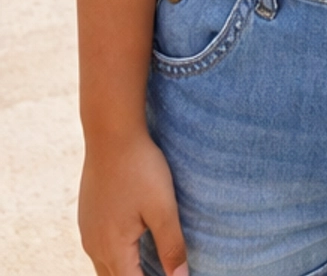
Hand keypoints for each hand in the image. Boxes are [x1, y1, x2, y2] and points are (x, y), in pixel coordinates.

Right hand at [79, 130, 186, 275]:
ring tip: (145, 267)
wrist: (111, 134)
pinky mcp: (86, 217)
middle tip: (160, 271)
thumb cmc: (140, 168)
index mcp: (113, 248)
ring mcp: (87, 231)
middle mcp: (94, 245)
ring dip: (124, 272)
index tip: (168, 275)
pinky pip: (98, 249)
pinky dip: (114, 257)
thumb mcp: (163, 207)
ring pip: (104, 267)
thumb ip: (171, 246)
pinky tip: (129, 246)